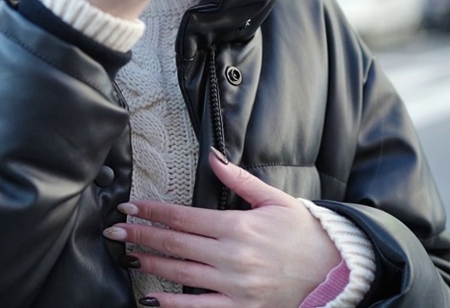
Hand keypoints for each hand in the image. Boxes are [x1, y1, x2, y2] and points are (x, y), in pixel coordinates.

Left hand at [103, 152, 340, 306]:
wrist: (335, 272)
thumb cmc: (303, 233)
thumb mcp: (274, 200)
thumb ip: (240, 179)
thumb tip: (212, 156)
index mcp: (238, 226)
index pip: (184, 217)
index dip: (153, 211)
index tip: (129, 207)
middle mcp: (232, 256)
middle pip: (175, 244)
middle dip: (140, 236)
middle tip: (114, 231)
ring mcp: (235, 285)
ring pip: (181, 274)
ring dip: (150, 265)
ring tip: (126, 256)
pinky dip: (173, 305)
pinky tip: (151, 299)